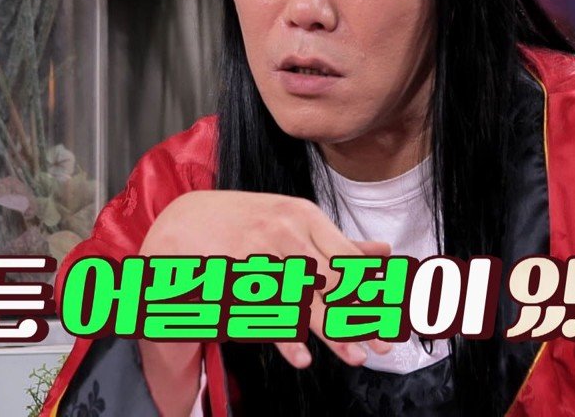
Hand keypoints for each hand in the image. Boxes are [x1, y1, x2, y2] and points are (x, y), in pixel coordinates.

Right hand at [141, 190, 393, 367]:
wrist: (182, 220)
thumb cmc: (247, 221)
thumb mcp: (294, 220)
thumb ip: (339, 242)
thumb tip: (386, 252)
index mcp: (304, 215)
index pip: (347, 259)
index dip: (371, 292)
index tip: (392, 319)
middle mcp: (284, 231)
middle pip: (331, 280)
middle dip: (360, 316)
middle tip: (383, 346)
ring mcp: (256, 254)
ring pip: (302, 299)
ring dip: (331, 332)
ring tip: (356, 357)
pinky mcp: (230, 277)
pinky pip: (263, 311)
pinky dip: (284, 337)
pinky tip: (302, 358)